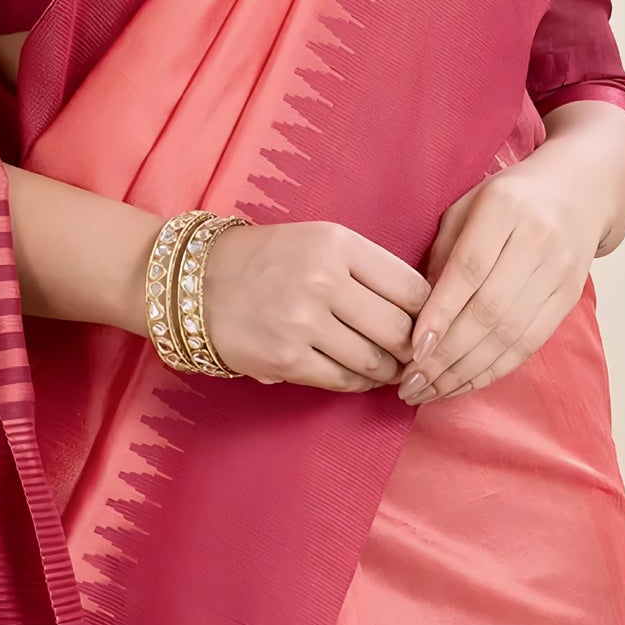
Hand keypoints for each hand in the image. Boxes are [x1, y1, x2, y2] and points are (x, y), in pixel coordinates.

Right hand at [199, 219, 430, 392]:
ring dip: (389, 371)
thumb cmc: (266, 259)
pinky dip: (359, 384)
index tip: (428, 324)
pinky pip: (342, 381)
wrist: (195, 281)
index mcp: (337, 243)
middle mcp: (323, 279)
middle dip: (414, 350)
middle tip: (416, 356)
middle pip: (399, 329)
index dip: (429, 313)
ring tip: (389, 368)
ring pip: (374, 361)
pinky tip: (360, 376)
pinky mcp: (285, 359)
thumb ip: (367, 268)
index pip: (411, 287)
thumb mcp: (319, 240)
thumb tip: (421, 311)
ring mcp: (303, 322)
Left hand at [399, 154, 605, 404]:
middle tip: (411, 383)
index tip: (413, 350)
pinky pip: (530, 343)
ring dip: (467, 371)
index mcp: (504, 209)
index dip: (441, 313)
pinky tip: (464, 384)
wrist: (579, 190)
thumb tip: (417, 313)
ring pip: (511, 334)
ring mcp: (560, 272)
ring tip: (430, 393)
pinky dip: (495, 369)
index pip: (470, 270)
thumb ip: (443, 253)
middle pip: (490, 310)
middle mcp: (537, 241)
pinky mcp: (570, 298)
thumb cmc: (507, 199)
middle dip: (447, 355)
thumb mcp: (466, 207)